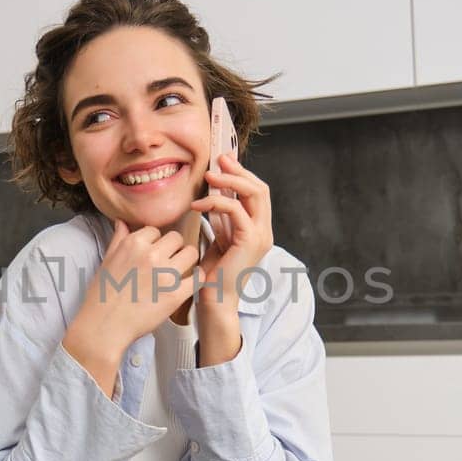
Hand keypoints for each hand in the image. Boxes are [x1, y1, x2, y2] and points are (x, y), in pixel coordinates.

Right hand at [63, 220, 199, 396]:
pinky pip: (198, 277)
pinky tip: (190, 282)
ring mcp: (165, 274)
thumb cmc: (102, 296)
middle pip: (176, 238)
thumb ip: (118, 239)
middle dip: (174, 248)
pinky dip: (197, 278)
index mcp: (133, 244)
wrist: (104, 326)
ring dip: (187, 260)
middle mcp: (151, 255)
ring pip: (191, 253)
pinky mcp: (176, 294)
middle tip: (169, 261)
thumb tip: (122, 221)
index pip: (156, 230)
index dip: (156, 241)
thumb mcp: (107, 261)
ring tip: (180, 271)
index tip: (155, 251)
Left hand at [190, 154, 273, 307]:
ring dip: (230, 181)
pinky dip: (216, 202)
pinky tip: (197, 205)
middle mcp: (264, 231)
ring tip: (208, 177)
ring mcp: (261, 235)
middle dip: (239, 171)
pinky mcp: (249, 240)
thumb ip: (221, 218)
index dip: (242, 174)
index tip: (223, 161)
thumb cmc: (212, 274)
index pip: (257, 193)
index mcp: (258, 229)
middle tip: (218, 160)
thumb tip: (214, 194)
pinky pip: (236, 210)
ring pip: (255, 193)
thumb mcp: (218, 238)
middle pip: (261, 188)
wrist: (215, 300)